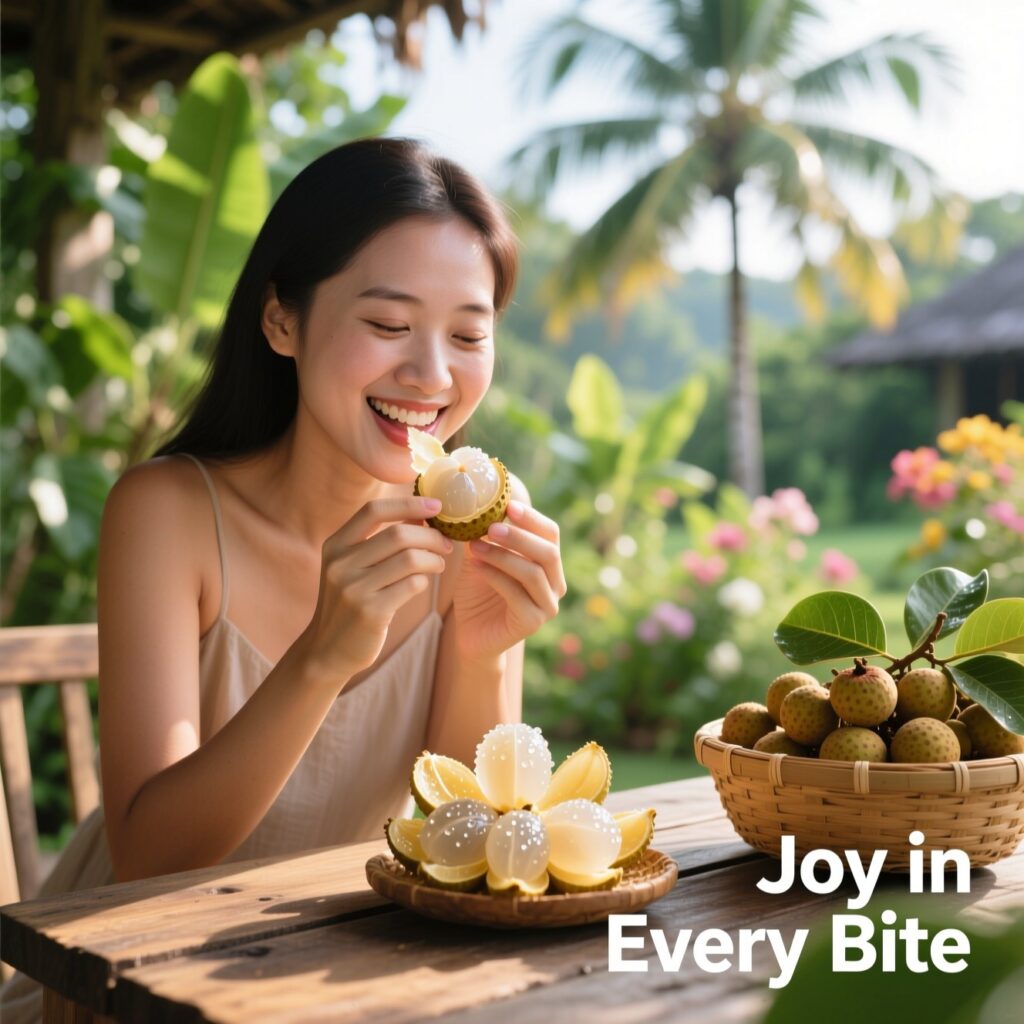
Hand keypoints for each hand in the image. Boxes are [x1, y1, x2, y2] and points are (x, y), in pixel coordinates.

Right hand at [301, 496, 451, 683]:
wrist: (327, 650)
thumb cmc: (350, 603)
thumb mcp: (351, 567)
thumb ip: (379, 541)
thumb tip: (421, 516)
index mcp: (335, 546)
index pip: (374, 511)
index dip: (409, 504)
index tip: (436, 506)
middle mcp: (341, 564)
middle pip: (399, 535)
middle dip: (430, 536)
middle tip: (445, 544)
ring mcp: (354, 589)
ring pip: (410, 559)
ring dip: (433, 559)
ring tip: (439, 564)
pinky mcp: (370, 612)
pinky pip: (412, 585)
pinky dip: (425, 581)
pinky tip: (423, 584)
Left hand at [452, 499, 566, 660]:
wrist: (470, 632)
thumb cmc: (478, 591)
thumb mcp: (481, 557)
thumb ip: (485, 535)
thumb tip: (478, 504)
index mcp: (549, 565)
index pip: (551, 534)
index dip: (532, 518)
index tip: (508, 505)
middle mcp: (556, 585)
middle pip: (548, 553)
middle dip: (519, 537)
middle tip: (491, 526)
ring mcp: (547, 606)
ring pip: (532, 573)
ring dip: (502, 556)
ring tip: (475, 546)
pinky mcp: (532, 623)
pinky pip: (516, 594)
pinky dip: (495, 576)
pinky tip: (477, 566)